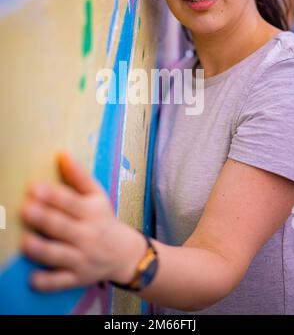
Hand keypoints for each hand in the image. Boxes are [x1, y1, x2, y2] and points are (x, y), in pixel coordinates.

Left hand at [19, 153, 145, 291]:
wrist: (124, 253)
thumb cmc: (104, 219)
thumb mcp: (97, 195)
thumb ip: (79, 175)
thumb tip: (61, 154)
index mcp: (92, 212)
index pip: (71, 203)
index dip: (53, 196)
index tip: (34, 187)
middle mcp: (88, 235)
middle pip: (63, 227)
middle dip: (45, 218)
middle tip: (25, 209)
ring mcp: (83, 258)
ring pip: (60, 255)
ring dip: (42, 249)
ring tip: (25, 241)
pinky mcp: (77, 278)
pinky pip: (62, 281)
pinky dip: (48, 282)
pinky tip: (32, 278)